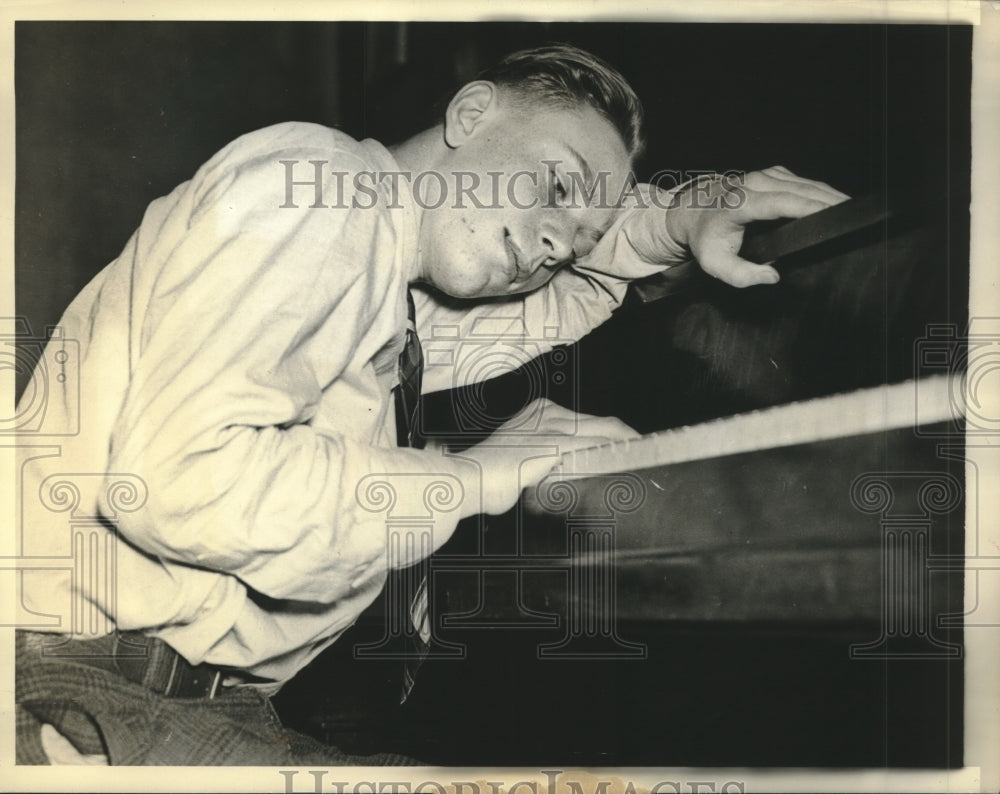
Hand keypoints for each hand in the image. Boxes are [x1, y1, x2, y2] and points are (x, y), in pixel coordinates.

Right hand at [456, 398, 638, 514]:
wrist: (465, 480)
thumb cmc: (485, 478)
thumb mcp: (521, 463)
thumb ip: (546, 463)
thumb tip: (567, 476)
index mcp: (539, 413)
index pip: (590, 422)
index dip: (616, 436)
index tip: (632, 450)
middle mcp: (547, 414)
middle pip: (604, 424)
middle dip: (630, 442)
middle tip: (652, 458)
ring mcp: (551, 428)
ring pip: (605, 435)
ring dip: (629, 451)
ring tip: (649, 466)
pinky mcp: (553, 446)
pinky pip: (595, 450)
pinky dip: (616, 459)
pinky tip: (630, 469)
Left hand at [664, 166, 849, 286]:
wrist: (691, 212)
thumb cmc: (705, 239)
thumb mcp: (715, 264)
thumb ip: (741, 275)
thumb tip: (773, 277)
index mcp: (742, 202)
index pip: (784, 202)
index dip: (812, 208)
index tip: (837, 216)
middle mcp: (755, 182)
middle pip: (802, 189)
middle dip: (831, 202)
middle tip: (857, 220)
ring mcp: (765, 174)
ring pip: (806, 182)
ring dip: (830, 195)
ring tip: (852, 212)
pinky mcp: (773, 173)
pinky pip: (803, 181)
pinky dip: (820, 191)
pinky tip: (834, 203)